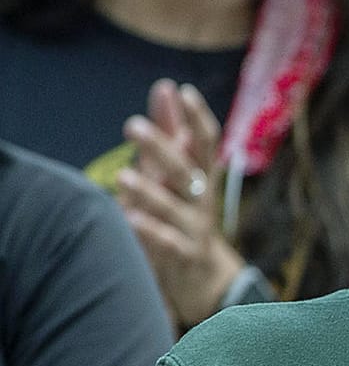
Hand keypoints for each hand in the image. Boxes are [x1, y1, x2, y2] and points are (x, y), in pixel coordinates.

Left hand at [118, 79, 243, 328]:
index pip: (206, 143)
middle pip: (186, 171)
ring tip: (124, 176)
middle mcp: (201, 199)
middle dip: (162, 148)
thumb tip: (166, 87)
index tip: (184, 92)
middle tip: (132, 126)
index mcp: (200, 176)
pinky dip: (151, 232)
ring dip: (150, 192)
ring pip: (175, 208)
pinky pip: (168, 243)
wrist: (204, 278)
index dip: (198, 118)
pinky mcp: (184, 256)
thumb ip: (170, 133)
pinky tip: (129, 220)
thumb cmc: (182, 214)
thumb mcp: (177, 174)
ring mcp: (194, 228)